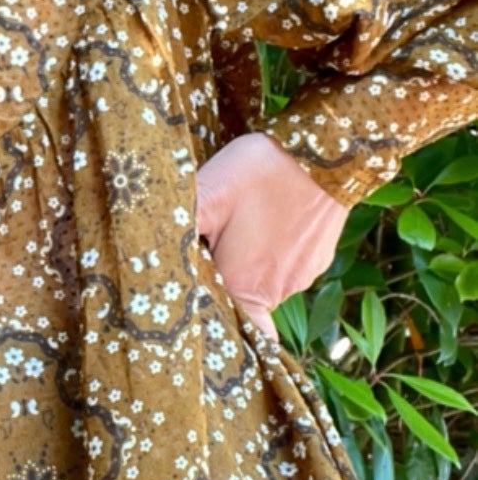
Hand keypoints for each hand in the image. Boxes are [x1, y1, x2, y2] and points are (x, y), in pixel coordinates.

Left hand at [195, 134, 347, 341]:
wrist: (327, 152)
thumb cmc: (261, 173)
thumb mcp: (206, 192)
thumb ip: (179, 225)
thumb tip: (153, 250)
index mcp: (244, 286)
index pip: (227, 326)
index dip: (210, 324)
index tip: (194, 313)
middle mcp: (276, 292)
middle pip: (242, 303)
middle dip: (222, 285)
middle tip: (206, 255)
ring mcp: (302, 277)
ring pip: (264, 283)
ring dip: (247, 265)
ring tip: (236, 232)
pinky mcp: (317, 260)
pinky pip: (286, 266)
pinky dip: (272, 253)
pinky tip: (262, 225)